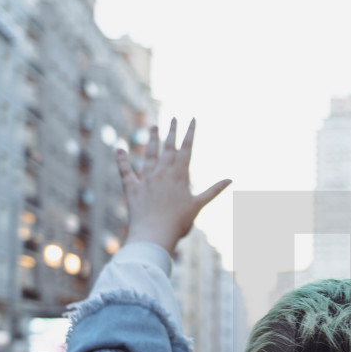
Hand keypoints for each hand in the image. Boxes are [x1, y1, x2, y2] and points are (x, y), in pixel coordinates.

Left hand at [117, 119, 231, 254]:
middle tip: (173, 117)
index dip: (189, 132)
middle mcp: (162, 172)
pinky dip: (122, 159)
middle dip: (172, 131)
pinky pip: (125, 171)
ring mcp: (145, 178)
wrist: (154, 235)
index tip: (191, 118)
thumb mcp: (199, 206)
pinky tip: (119, 148)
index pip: (186, 148)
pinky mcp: (132, 188)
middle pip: (168, 147)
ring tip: (153, 126)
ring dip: (152, 139)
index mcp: (179, 175)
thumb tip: (231, 179)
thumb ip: (214, 190)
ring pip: (149, 154)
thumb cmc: (179, 223)